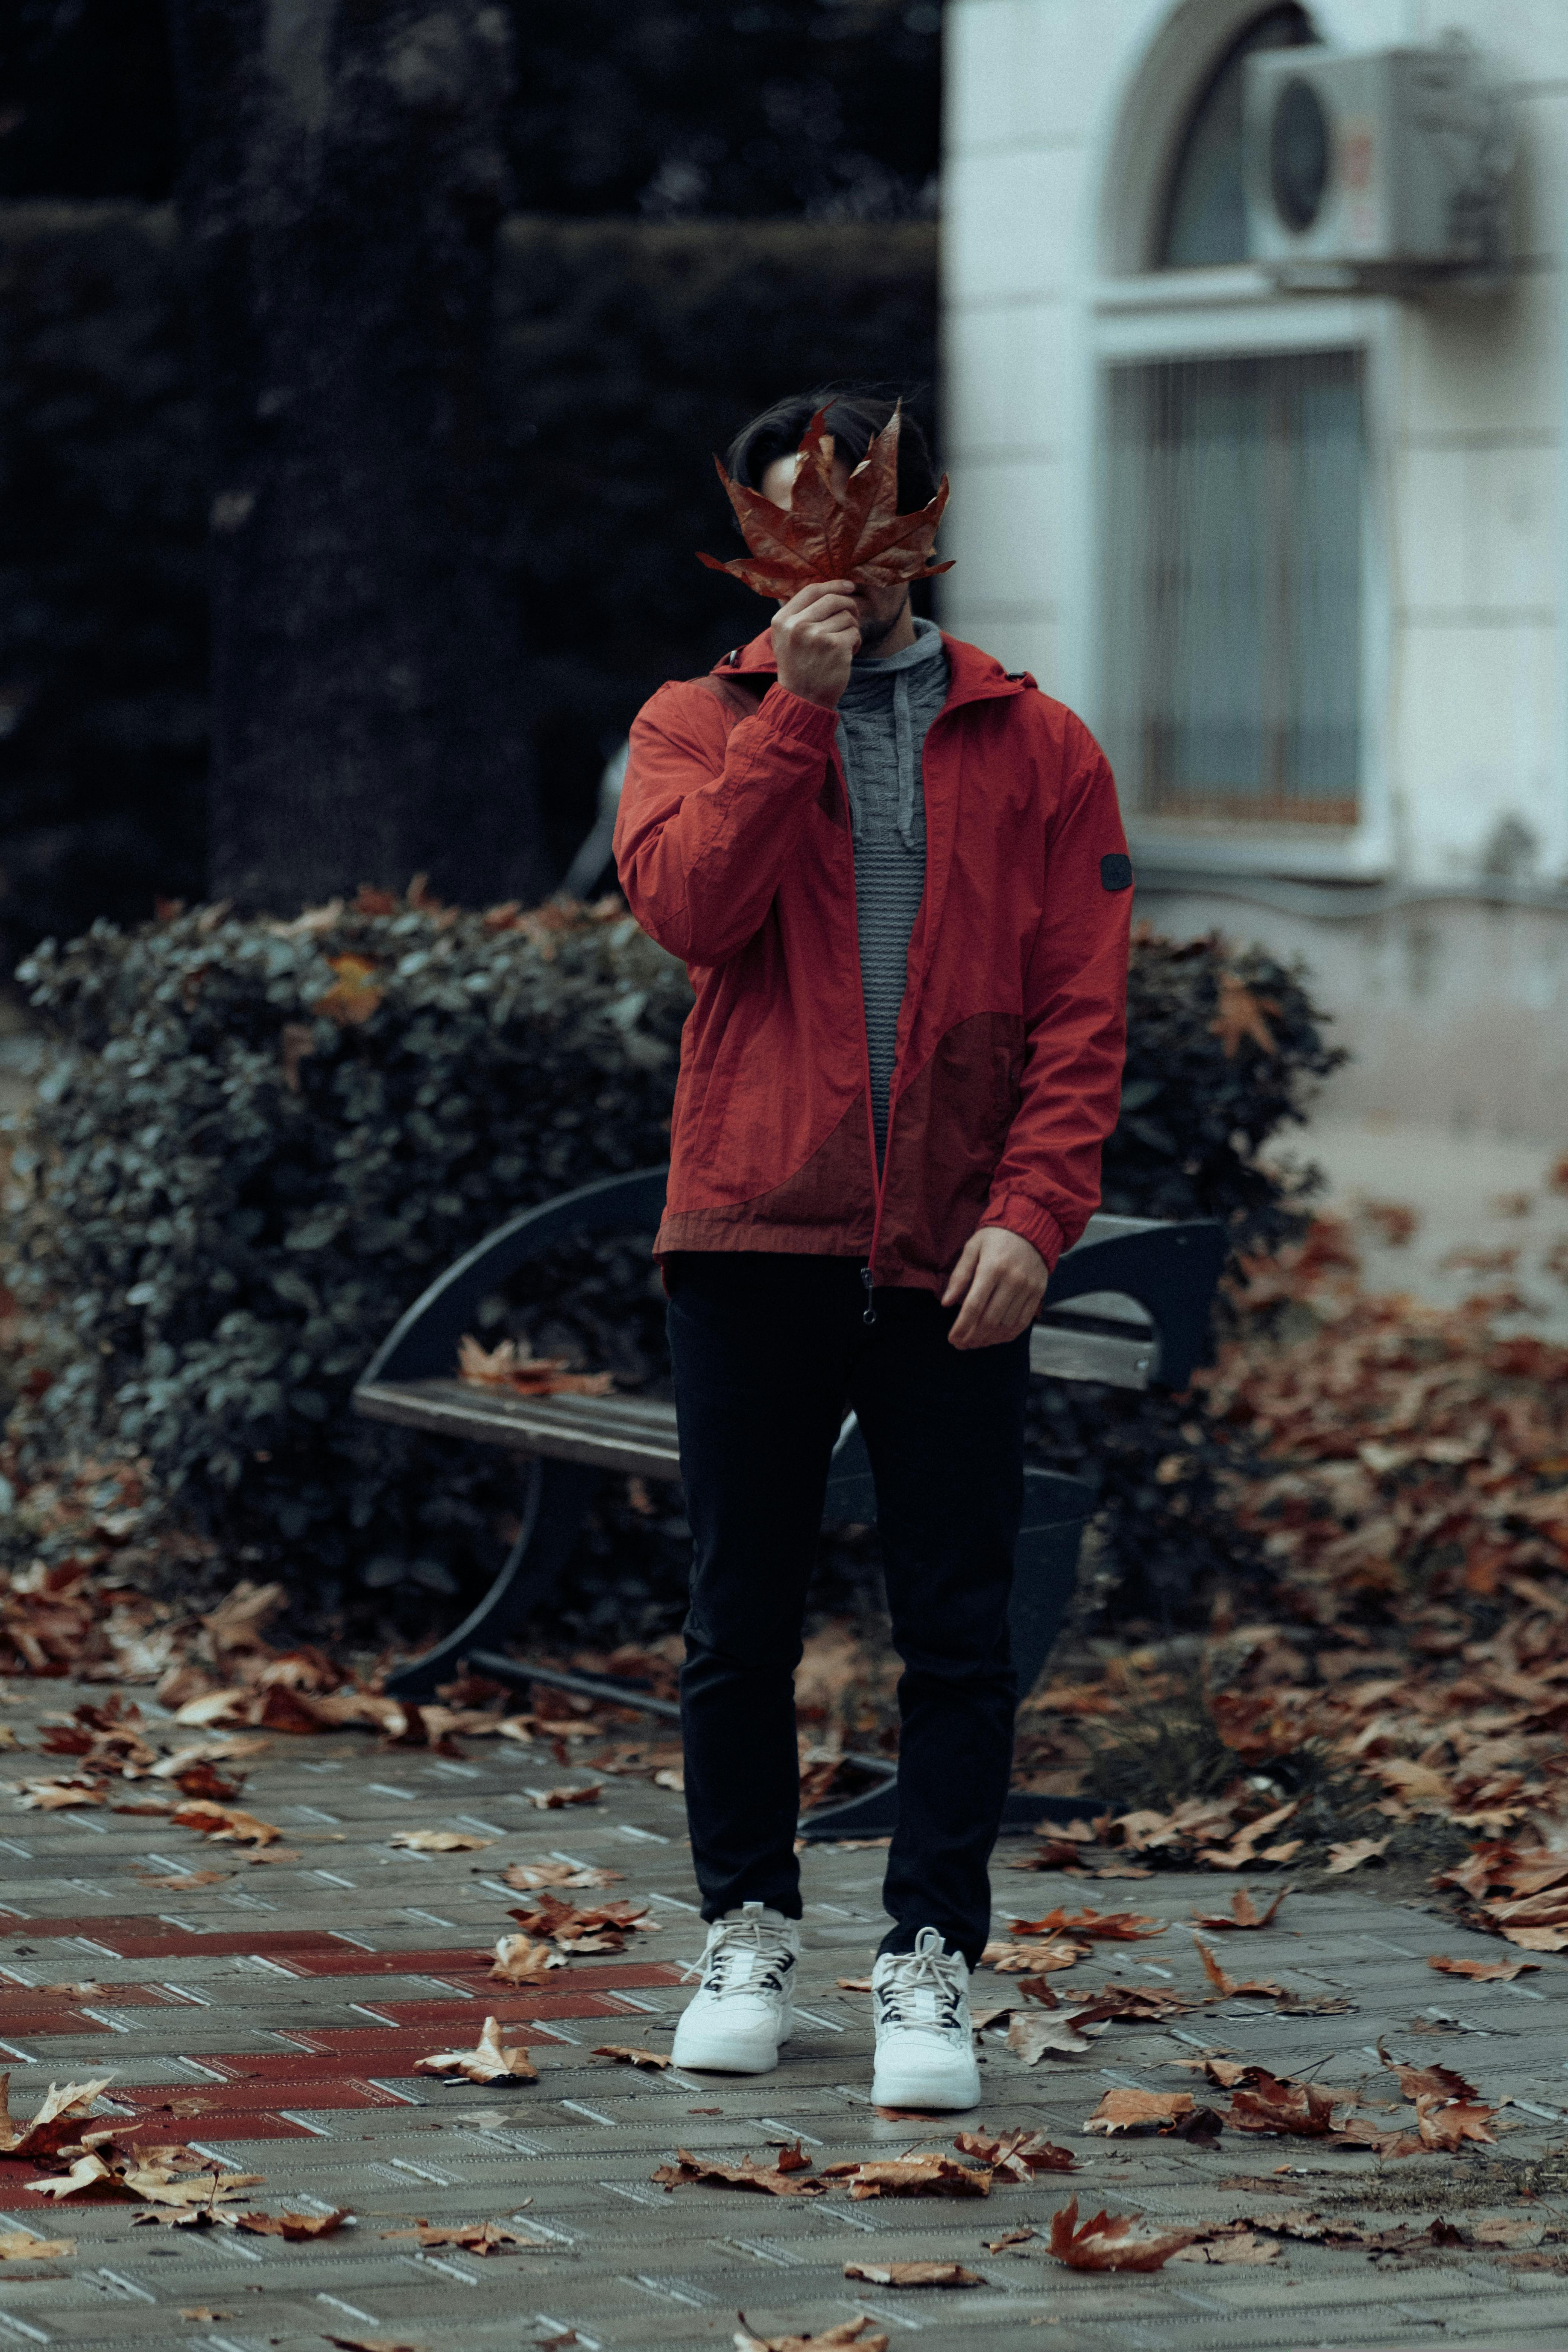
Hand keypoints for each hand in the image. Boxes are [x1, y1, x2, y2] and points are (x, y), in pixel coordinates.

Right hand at [770, 579, 860, 707]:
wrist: (802, 699)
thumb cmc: (798, 666)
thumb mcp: (786, 637)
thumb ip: (799, 614)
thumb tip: (828, 589)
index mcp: (782, 620)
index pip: (812, 590)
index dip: (834, 584)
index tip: (849, 586)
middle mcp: (797, 625)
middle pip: (833, 599)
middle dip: (849, 606)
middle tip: (852, 618)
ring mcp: (816, 636)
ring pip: (847, 616)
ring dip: (851, 629)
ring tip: (842, 645)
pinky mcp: (835, 647)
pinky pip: (855, 632)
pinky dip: (856, 642)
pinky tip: (846, 654)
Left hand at [942, 1227, 1048, 1349]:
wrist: (1032, 1227)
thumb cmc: (996, 1237)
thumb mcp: (972, 1249)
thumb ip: (959, 1276)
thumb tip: (946, 1303)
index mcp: (992, 1268)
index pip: (974, 1306)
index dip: (962, 1327)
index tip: (952, 1339)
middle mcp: (1013, 1280)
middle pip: (990, 1320)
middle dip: (973, 1337)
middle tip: (961, 1344)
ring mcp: (1028, 1288)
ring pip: (1006, 1325)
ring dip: (988, 1339)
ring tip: (974, 1343)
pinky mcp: (1038, 1293)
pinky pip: (1023, 1322)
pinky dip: (1007, 1335)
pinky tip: (994, 1338)